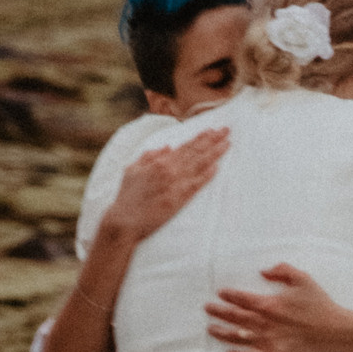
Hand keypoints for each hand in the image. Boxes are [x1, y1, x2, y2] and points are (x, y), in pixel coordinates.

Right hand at [103, 125, 228, 241]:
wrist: (125, 221)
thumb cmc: (127, 196)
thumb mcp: (132, 169)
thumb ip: (149, 156)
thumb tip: (167, 147)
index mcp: (159, 162)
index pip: (185, 146)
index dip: (200, 138)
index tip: (211, 130)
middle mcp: (169, 169)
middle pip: (196, 152)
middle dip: (213, 140)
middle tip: (226, 130)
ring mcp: (175, 184)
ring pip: (199, 164)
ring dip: (215, 153)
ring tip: (227, 143)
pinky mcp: (179, 199)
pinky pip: (196, 185)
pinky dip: (207, 175)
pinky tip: (217, 167)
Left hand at [206, 265, 347, 351]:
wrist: (335, 331)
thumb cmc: (319, 304)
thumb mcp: (303, 279)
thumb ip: (282, 270)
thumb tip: (263, 271)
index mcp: (270, 304)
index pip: (243, 299)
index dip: (229, 295)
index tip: (220, 292)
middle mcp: (265, 323)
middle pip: (236, 317)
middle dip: (220, 312)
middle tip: (208, 308)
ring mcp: (269, 340)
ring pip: (239, 338)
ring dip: (223, 333)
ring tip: (211, 329)